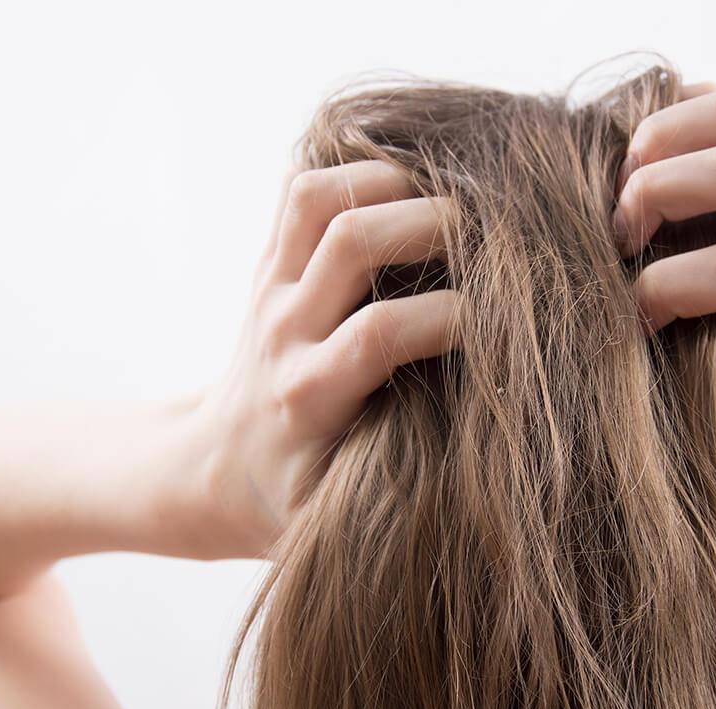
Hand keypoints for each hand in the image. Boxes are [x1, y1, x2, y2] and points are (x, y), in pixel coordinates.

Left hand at [193, 161, 458, 557]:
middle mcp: (284, 333)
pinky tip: (401, 190)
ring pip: (319, 198)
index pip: (381, 332)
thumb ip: (401, 503)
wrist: (209, 473)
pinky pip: (299, 193)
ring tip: (448, 200)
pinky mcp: (267, 269)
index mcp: (308, 397)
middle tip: (493, 238)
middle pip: (352, 241)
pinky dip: (352, 172)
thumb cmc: (285, 505)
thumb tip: (489, 494)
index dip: (454, 317)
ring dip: (388, 183)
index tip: (505, 326)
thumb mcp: (336, 528)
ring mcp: (271, 293)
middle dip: (433, 223)